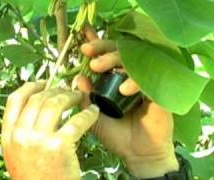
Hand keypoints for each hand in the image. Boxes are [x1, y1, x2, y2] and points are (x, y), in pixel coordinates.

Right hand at [1, 81, 99, 179]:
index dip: (31, 86)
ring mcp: (38, 140)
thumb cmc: (36, 179)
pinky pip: (76, 121)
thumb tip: (35, 108)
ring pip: (55, 104)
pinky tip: (94, 112)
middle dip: (55, 89)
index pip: (15, 100)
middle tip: (68, 90)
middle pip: (38, 98)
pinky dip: (88, 113)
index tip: (44, 82)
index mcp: (8, 136)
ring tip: (81, 97)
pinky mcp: (59, 147)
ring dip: (71, 96)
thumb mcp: (18, 156)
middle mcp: (20, 135)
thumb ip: (21, 133)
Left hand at [76, 26, 178, 177]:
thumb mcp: (94, 116)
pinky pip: (148, 80)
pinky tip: (123, 89)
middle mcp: (130, 78)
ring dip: (114, 59)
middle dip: (102, 48)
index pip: (106, 57)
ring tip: (97, 66)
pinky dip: (135, 82)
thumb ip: (86, 99)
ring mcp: (144, 83)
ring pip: (133, 60)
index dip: (96, 46)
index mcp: (115, 81)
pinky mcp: (158, 92)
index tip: (82, 41)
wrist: (137, 154)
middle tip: (87, 51)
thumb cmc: (116, 135)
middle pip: (120, 52)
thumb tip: (77, 78)